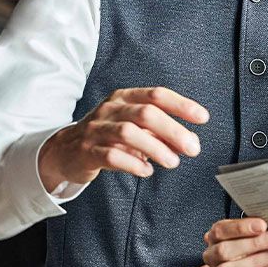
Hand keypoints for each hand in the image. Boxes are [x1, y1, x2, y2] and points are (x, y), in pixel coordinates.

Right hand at [38, 86, 208, 191]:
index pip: (156, 95)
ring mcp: (96, 129)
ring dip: (156, 148)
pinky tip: (146, 171)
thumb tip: (190, 141)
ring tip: (173, 162)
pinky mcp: (86, 151)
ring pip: (128, 133)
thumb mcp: (134, 129)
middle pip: (146, 113)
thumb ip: (161, 133)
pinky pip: (111, 156)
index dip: (181, 105)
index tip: (202, 118)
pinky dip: (133, 163)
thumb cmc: (106, 136)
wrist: (64, 151)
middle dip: (173, 131)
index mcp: (124, 98)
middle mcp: (110, 109)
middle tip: (193, 148)